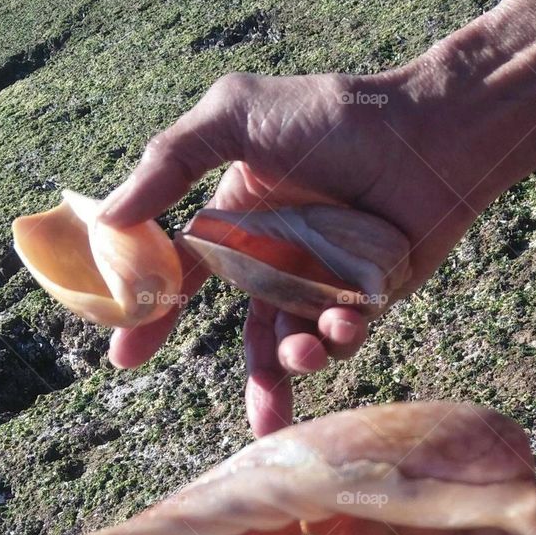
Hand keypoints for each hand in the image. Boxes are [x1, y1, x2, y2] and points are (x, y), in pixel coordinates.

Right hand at [99, 0, 535, 435]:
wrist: (429, 133)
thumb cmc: (334, 117)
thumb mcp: (236, 117)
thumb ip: (169, 160)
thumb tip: (106, 216)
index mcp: (239, 220)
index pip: (186, 277)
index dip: (154, 316)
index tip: (125, 358)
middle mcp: (280, 258)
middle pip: (253, 333)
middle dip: (252, 376)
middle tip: (252, 417)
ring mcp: (328, 281)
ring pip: (300, 347)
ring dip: (296, 366)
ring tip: (302, 358)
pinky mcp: (372, 296)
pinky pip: (345, 337)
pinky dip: (339, 342)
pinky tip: (343, 330)